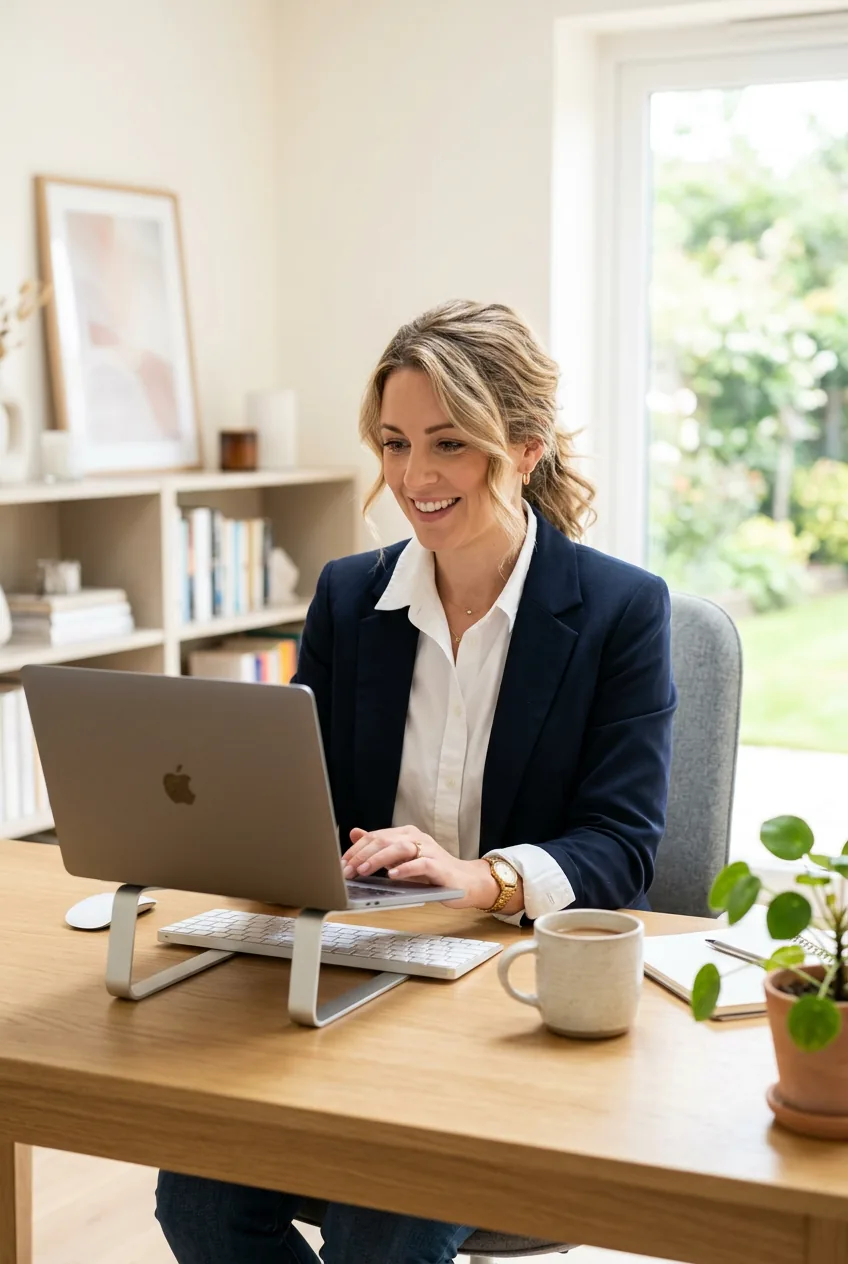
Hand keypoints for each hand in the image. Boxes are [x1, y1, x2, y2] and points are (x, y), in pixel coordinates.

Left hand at [343, 825, 499, 910]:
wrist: (465, 881)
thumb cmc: (431, 872)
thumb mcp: (401, 860)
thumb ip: (380, 847)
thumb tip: (354, 833)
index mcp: (406, 834)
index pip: (375, 836)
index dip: (356, 849)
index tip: (341, 864)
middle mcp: (417, 837)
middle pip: (384, 839)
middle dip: (362, 854)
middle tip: (347, 869)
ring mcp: (429, 850)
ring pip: (400, 848)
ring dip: (379, 859)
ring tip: (363, 870)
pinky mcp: (439, 866)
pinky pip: (421, 864)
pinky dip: (405, 868)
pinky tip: (392, 874)